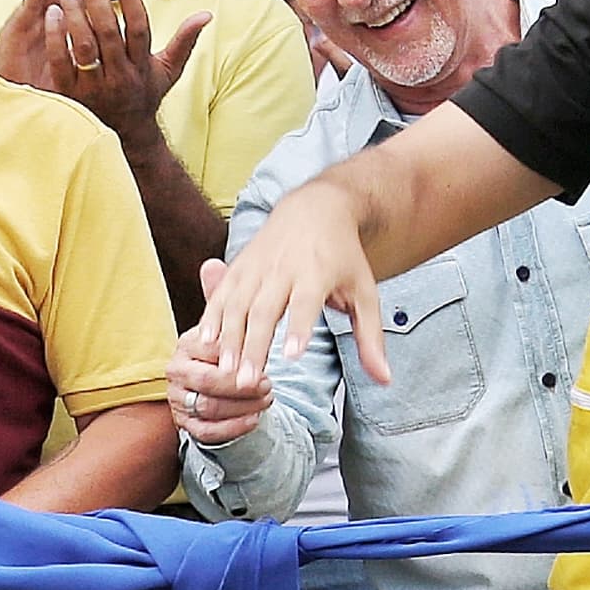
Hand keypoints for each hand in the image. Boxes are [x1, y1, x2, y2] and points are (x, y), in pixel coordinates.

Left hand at [40, 0, 203, 144]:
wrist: (124, 139)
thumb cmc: (144, 97)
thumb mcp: (168, 71)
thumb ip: (185, 41)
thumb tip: (207, 14)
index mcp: (142, 66)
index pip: (139, 27)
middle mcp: (120, 76)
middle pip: (109, 32)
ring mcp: (94, 87)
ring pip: (84, 46)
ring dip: (74, 14)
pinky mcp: (71, 94)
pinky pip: (61, 63)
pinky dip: (55, 38)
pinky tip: (50, 12)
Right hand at [169, 257, 276, 444]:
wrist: (226, 385)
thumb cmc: (231, 348)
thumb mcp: (231, 321)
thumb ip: (223, 297)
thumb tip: (211, 264)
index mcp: (185, 344)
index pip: (211, 351)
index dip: (239, 356)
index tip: (265, 357)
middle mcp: (175, 373)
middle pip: (205, 383)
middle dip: (240, 386)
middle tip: (269, 384)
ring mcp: (177, 401)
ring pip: (208, 409)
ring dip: (242, 407)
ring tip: (268, 400)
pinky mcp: (185, 426)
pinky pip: (206, 433)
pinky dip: (233, 429)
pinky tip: (255, 421)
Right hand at [187, 180, 386, 396]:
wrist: (315, 209)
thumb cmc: (343, 257)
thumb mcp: (364, 292)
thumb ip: (371, 338)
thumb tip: (385, 380)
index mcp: (317, 271)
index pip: (306, 301)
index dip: (299, 327)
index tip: (292, 356)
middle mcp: (284, 267)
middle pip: (265, 309)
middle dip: (255, 345)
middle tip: (248, 381)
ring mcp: (257, 265)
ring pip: (238, 303)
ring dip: (229, 338)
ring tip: (225, 370)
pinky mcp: (239, 265)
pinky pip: (221, 293)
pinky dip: (211, 315)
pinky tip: (205, 341)